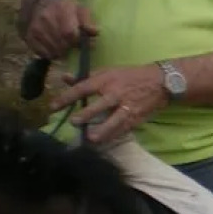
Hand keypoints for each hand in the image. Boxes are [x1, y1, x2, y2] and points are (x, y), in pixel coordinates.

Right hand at [25, 0, 96, 59]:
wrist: (40, 5)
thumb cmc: (66, 8)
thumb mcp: (80, 8)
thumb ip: (88, 20)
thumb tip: (95, 32)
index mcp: (61, 8)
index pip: (70, 33)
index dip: (79, 41)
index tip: (83, 43)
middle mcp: (46, 18)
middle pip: (63, 44)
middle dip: (72, 47)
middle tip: (74, 45)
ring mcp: (36, 28)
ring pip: (55, 51)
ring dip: (63, 52)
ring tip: (65, 45)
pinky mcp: (29, 38)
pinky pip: (45, 54)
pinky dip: (53, 54)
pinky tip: (56, 47)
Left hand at [50, 64, 168, 144]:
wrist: (160, 81)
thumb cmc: (130, 76)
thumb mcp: (108, 72)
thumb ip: (85, 77)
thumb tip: (64, 77)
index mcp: (106, 80)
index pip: (83, 88)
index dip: (67, 97)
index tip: (52, 107)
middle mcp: (116, 93)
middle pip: (100, 104)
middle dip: (87, 114)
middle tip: (74, 121)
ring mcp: (128, 106)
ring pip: (114, 120)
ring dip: (103, 130)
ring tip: (91, 138)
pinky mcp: (137, 117)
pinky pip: (124, 128)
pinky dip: (114, 135)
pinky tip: (104, 141)